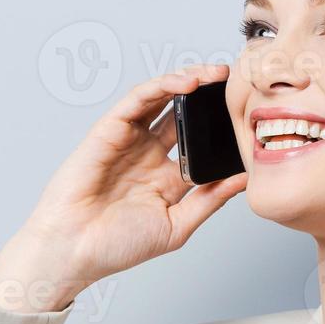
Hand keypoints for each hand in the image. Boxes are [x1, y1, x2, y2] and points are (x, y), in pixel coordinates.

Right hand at [0, 63, 247, 311]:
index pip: (200, 143)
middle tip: (238, 83)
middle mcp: (148, 154)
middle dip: (211, 97)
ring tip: (217, 73)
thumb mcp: (177, 226)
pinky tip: (188, 82)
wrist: (75, 250)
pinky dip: (163, 85)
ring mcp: (130, 139)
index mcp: (166, 177)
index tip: (249, 115)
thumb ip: (210, 200)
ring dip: (190, 81)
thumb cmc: (117, 245)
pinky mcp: (110, 129)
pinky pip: (139, 99)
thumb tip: (245, 179)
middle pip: (184, 114)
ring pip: (163, 99)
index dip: (222, 127)